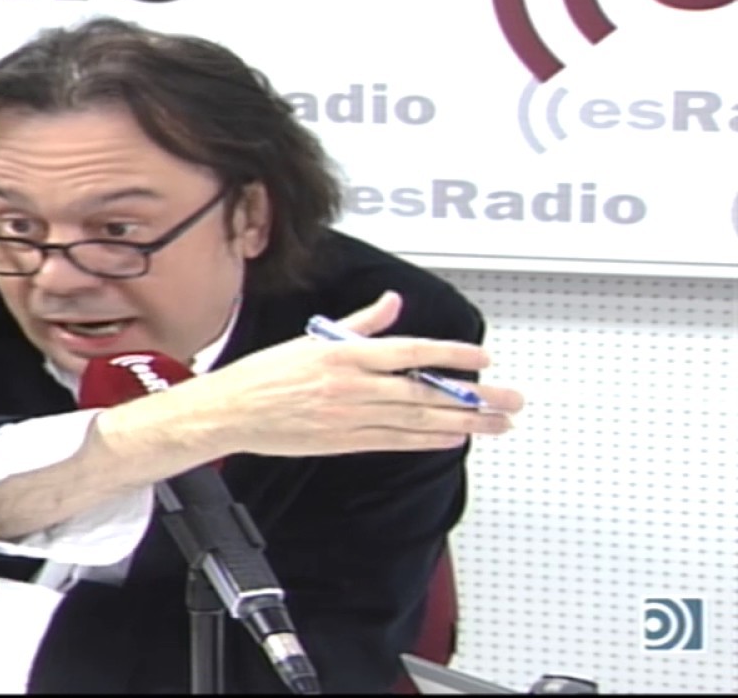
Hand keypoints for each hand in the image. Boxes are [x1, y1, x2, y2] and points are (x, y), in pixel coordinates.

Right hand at [182, 290, 524, 456]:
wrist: (232, 412)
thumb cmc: (266, 374)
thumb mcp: (313, 338)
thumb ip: (360, 324)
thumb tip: (391, 302)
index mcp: (345, 354)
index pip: (411, 351)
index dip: (451, 356)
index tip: (483, 359)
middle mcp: (353, 386)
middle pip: (425, 391)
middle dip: (474, 398)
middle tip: (511, 401)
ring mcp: (350, 417)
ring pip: (417, 420)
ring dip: (461, 422)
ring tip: (495, 424)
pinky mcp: (343, 442)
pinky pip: (394, 441)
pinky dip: (426, 440)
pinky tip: (451, 438)